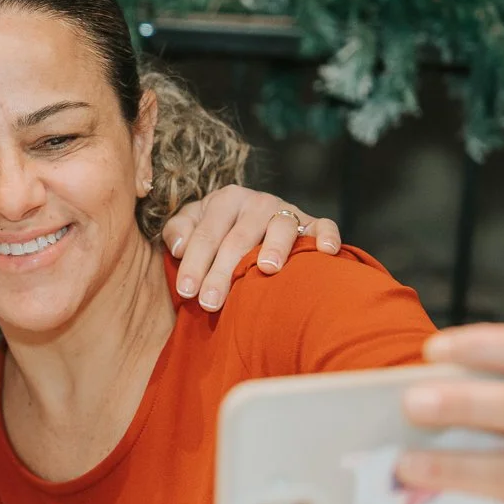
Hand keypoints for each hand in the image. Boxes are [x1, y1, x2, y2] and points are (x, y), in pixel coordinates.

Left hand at [160, 186, 340, 311]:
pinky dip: (326, 236)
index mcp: (225, 200)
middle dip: (223, 272)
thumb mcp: (190, 223)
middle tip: (211, 302)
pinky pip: (323, 226)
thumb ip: (177, 231)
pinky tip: (325, 251)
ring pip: (280, 228)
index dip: (194, 264)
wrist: (249, 216)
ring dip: (274, 247)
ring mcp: (286, 211)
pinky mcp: (312, 222)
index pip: (206, 235)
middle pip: (238, 239)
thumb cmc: (215, 228)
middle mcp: (257, 202)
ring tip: (267, 268)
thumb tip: (178, 248)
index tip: (186, 292)